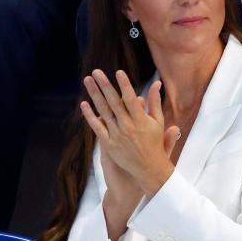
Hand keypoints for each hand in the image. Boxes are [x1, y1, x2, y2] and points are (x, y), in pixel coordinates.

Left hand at [80, 69, 179, 197]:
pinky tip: (84, 104)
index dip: (124, 85)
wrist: (148, 169)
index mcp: (141, 120)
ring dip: (94, 95)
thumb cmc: (154, 143)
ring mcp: (116, 135)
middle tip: (96, 71)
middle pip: (113, 102)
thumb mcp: (158, 122)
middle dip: (104, 85)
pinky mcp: (108, 144)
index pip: (131, 99)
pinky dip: (90, 116)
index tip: (118, 72)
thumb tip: (157, 83)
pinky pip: (97, 127)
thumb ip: (154, 102)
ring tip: (87, 81)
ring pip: (103, 112)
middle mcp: (127, 126)